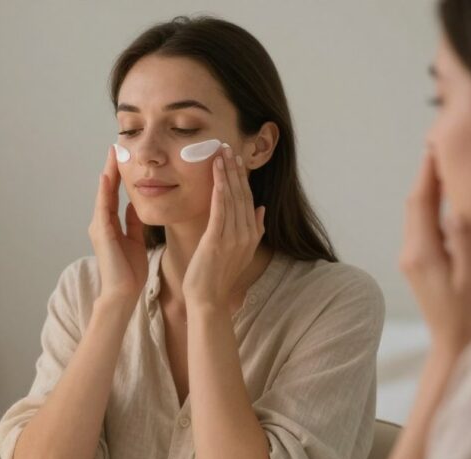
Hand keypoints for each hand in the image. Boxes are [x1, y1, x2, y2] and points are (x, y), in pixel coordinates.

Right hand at [88, 146, 147, 305]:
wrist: (123, 292)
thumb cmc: (130, 271)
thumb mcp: (135, 240)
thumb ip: (132, 223)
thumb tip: (133, 206)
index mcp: (110, 225)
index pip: (114, 195)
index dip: (118, 176)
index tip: (123, 157)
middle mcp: (101, 223)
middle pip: (106, 190)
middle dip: (111, 169)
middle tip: (115, 147)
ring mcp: (99, 227)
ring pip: (103, 195)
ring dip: (107, 174)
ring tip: (112, 155)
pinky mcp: (102, 233)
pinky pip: (103, 208)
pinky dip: (104, 192)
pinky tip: (106, 177)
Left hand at [182, 145, 265, 308]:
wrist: (208, 300)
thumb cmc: (217, 277)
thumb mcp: (240, 252)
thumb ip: (253, 230)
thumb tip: (261, 209)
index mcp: (252, 235)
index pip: (248, 199)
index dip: (243, 177)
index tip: (236, 158)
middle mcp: (246, 234)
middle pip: (242, 194)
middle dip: (236, 169)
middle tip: (229, 146)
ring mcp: (233, 238)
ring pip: (232, 199)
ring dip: (227, 174)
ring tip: (222, 153)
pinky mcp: (217, 241)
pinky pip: (220, 211)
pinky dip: (220, 191)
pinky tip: (218, 175)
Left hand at [399, 151, 470, 350]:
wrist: (462, 352)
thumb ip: (468, 239)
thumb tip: (458, 203)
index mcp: (423, 253)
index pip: (421, 200)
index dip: (429, 169)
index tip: (438, 141)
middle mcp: (412, 253)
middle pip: (416, 202)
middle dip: (427, 172)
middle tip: (441, 141)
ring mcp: (415, 260)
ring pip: (420, 214)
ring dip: (430, 187)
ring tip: (446, 161)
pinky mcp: (424, 266)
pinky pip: (426, 227)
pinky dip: (436, 206)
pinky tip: (452, 197)